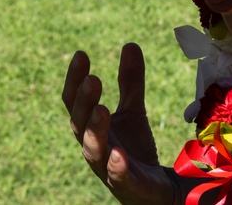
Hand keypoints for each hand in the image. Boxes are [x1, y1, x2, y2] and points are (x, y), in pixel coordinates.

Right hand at [63, 44, 178, 204]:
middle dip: (84, 102)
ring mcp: (107, 168)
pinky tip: (119, 154)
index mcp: (91, 127)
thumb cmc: (134, 147)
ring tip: (101, 110)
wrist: (156, 187)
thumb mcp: (133, 110)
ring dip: (95, 130)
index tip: (81, 55)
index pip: (75, 102)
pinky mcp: (127, 186)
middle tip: (93, 79)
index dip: (74, 80)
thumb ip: (130, 82)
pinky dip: (116, 167)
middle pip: (79, 124)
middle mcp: (93, 147)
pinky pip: (118, 178)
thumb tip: (130, 44)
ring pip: (93, 151)